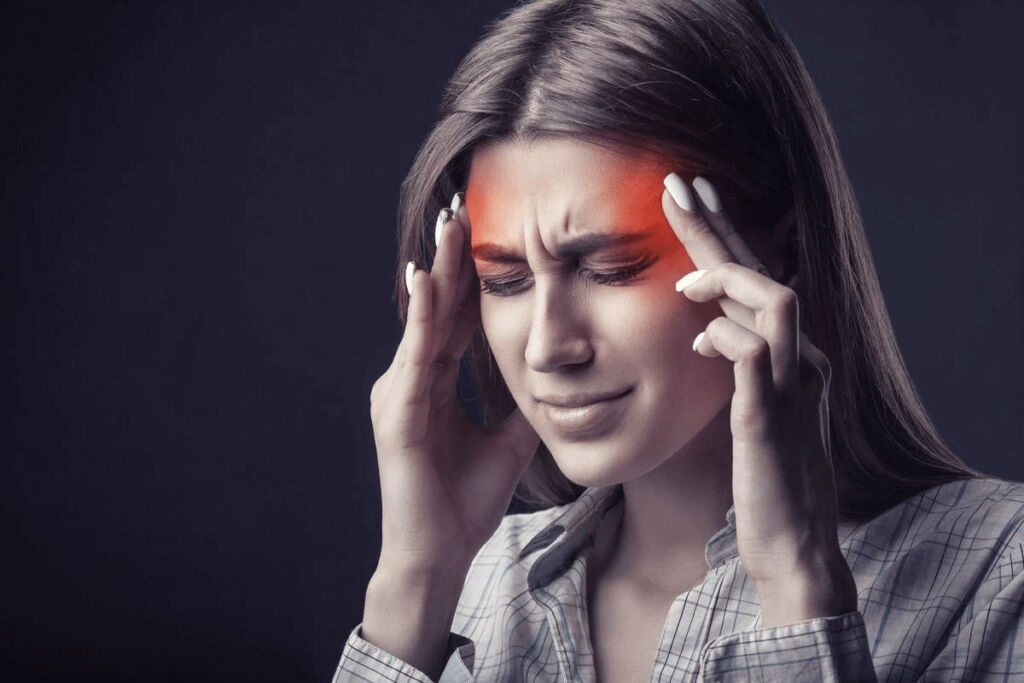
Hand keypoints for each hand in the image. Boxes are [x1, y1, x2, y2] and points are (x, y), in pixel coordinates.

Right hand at [369, 192, 539, 575]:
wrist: (438, 552)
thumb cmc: (464, 501)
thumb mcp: (507, 442)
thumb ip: (519, 406)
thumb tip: (550, 379)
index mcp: (437, 383)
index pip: (455, 317)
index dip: (470, 276)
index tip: (486, 233)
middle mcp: (414, 379)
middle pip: (438, 307)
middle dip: (453, 258)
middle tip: (464, 206)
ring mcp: (401, 393)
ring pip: (424, 319)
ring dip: (438, 270)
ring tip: (450, 225)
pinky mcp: (397, 413)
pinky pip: (414, 355)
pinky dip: (422, 316)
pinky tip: (430, 280)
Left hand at [661, 174, 857, 625]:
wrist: (791, 542)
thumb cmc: (763, 478)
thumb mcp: (747, 408)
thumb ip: (732, 364)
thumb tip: (703, 328)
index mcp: (790, 356)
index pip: (758, 281)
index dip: (725, 236)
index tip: (690, 196)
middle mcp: (801, 360)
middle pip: (765, 275)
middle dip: (719, 228)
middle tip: (677, 185)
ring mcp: (792, 387)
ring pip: (776, 302)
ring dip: (727, 280)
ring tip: (684, 279)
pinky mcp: (771, 419)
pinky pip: (754, 358)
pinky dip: (724, 338)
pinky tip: (698, 340)